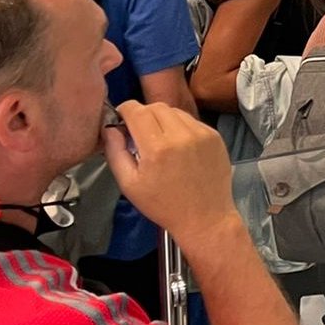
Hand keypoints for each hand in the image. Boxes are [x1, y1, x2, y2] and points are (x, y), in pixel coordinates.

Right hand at [101, 102, 238, 241]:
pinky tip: (177, 146)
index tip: (120, 119)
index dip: (124, 110)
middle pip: (156, 107)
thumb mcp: (129, 184)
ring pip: (175, 111)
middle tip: (138, 133)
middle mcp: (182, 135)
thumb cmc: (163, 205)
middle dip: (142, 115)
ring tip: (158, 140)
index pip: (137, 110)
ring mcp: (202, 133)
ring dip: (162, 119)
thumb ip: (115, 152)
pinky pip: (191, 120)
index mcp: (157, 147)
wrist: (205, 217)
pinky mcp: (215, 136)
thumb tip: (110, 128)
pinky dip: (180, 126)